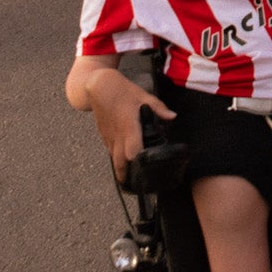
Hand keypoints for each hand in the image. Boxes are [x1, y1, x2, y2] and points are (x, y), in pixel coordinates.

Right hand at [86, 68, 175, 182]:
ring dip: (122, 170)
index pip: (132, 150)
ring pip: (114, 160)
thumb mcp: (143, 96)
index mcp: (128, 126)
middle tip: (138, 186)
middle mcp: (117, 135)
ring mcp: (109, 137)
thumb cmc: (121, 90)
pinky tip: (126, 160)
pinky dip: (118, 159)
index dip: (139, 161)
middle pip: (120, 163)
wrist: (98, 86)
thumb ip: (159, 108)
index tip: (147, 169)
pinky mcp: (105, 137)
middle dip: (127, 176)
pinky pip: (111, 152)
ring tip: (132, 179)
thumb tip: (173, 116)